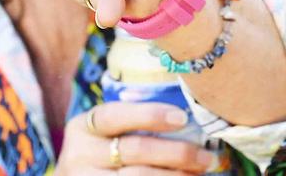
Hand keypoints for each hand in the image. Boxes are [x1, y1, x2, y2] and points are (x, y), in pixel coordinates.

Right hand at [54, 102, 215, 174]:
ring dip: (175, 175)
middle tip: (206, 156)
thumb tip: (186, 123)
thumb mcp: (104, 137)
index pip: (115, 115)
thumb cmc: (100, 156)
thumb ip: (131, 126)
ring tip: (200, 172)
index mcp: (82, 128)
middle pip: (134, 150)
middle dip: (176, 152)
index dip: (149, 114)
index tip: (182, 118)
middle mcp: (79, 155)